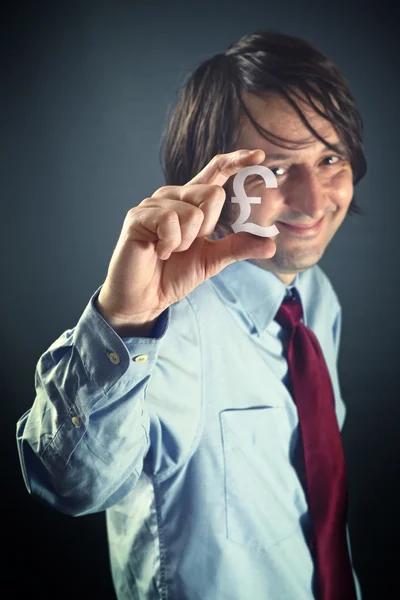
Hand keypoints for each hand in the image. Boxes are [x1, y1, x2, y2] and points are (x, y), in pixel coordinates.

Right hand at [96, 149, 276, 325]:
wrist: (146, 298)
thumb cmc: (174, 275)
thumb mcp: (213, 260)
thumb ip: (238, 247)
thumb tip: (271, 245)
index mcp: (193, 202)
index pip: (216, 171)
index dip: (237, 161)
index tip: (259, 156)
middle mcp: (174, 196)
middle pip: (212, 194)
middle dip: (207, 228)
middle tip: (186, 246)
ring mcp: (154, 203)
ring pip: (192, 212)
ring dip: (185, 242)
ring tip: (169, 251)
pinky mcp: (138, 215)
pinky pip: (170, 220)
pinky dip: (170, 243)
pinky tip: (158, 251)